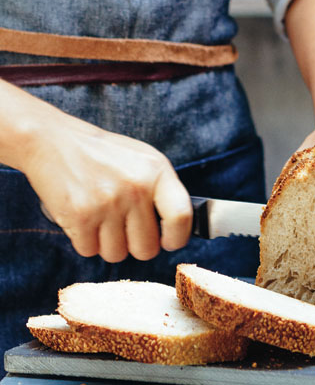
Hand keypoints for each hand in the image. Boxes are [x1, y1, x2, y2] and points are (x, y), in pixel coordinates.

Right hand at [23, 115, 191, 262]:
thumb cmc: (103, 156)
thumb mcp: (143, 161)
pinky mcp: (80, 215)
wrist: (51, 140)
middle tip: (125, 229)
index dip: (177, 238)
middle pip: (147, 249)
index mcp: (156, 171)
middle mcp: (135, 188)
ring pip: (117, 255)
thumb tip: (179, 231)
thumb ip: (162, 191)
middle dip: (136, 246)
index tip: (168, 241)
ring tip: (101, 219)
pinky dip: (85, 241)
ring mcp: (108, 203)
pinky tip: (83, 219)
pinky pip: (89, 251)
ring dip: (108, 244)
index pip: (181, 217)